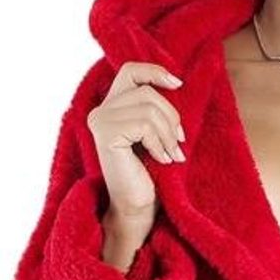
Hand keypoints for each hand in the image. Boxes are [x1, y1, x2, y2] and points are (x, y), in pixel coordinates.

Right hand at [86, 62, 186, 218]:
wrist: (137, 208)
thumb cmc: (149, 174)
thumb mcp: (155, 134)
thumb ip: (155, 109)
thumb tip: (176, 82)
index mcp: (111, 108)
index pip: (130, 71)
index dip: (155, 71)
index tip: (178, 84)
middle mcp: (100, 111)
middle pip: (146, 93)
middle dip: (171, 118)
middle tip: (179, 144)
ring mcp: (100, 122)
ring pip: (148, 109)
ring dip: (168, 134)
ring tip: (172, 155)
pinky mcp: (106, 135)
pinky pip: (144, 126)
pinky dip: (159, 144)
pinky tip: (161, 160)